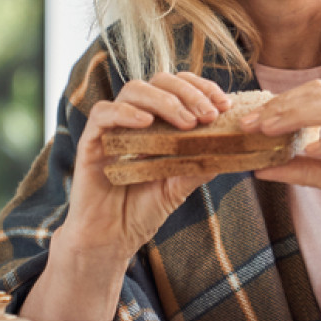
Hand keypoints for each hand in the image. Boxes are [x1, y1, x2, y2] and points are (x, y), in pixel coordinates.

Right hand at [58, 72, 229, 262]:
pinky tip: (146, 123)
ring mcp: (112, 128)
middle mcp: (134, 119)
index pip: (179, 88)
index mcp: (157, 123)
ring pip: (133, 90)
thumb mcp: (179, 186)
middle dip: (188, 93)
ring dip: (164, 101)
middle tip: (208, 115)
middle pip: (159, 81)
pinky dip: (125, 112)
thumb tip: (229, 147)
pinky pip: (102, 113)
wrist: (112, 240)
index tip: (224, 105)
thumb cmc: (143, 211)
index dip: (202, 89)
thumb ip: (199, 165)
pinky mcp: (91, 141)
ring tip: (186, 122)